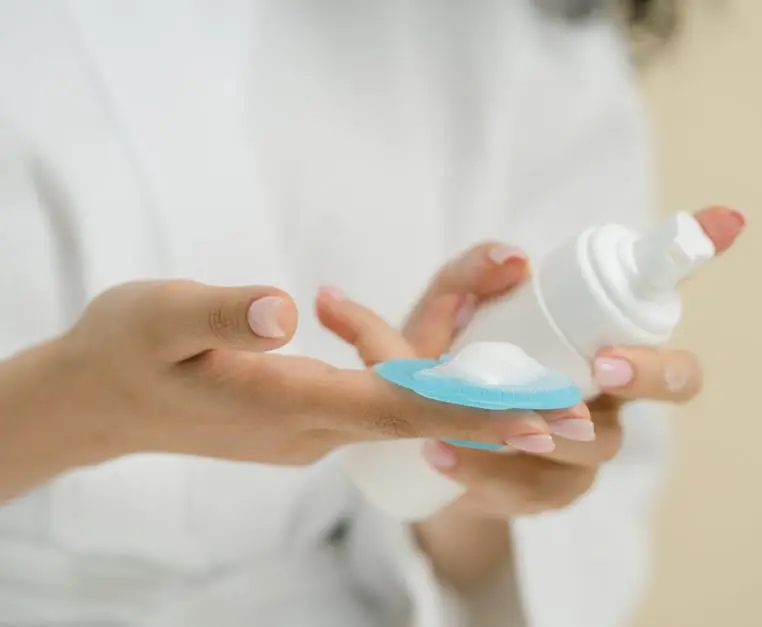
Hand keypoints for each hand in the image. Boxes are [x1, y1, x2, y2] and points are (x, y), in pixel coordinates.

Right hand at [0, 280, 554, 501]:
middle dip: (498, 423)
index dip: (473, 414)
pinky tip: (456, 381)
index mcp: (287, 401)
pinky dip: (429, 400)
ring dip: (470, 407)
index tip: (541, 420)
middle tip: (576, 420)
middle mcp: (311, 426)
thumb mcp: (159, 314)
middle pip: (421, 423)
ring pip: (404, 418)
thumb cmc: (125, 350)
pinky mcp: (303, 420)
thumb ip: (221, 312)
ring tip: (540, 395)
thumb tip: (284, 308)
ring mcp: (308, 430)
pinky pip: (379, 413)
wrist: (98, 398)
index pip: (401, 411)